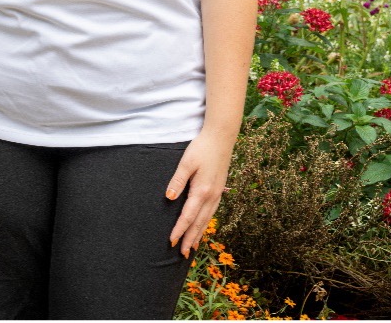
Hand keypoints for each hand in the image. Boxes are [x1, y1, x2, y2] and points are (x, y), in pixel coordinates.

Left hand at [164, 129, 235, 256]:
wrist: (221, 138)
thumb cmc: (201, 148)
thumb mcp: (186, 162)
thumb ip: (177, 180)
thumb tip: (169, 197)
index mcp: (202, 191)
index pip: (188, 216)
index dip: (179, 230)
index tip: (171, 242)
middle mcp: (211, 196)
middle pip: (199, 223)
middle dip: (190, 238)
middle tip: (182, 253)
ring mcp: (217, 194)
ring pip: (207, 220)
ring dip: (199, 234)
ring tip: (193, 247)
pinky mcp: (219, 191)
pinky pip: (211, 213)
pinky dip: (205, 224)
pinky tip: (202, 227)